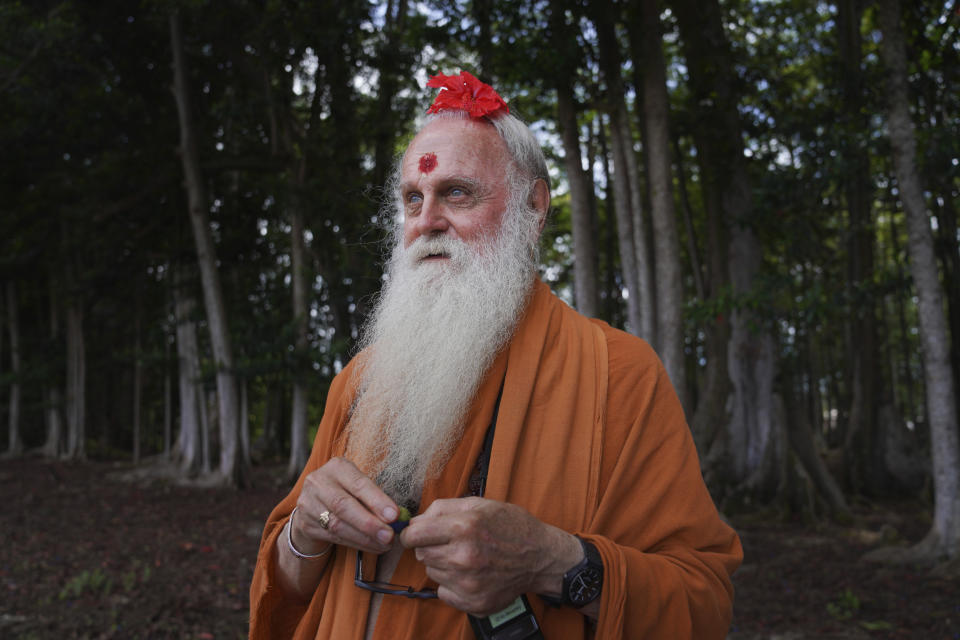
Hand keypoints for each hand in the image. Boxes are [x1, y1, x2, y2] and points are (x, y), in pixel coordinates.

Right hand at [291, 457, 398, 555]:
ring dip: (364, 538)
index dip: (377, 500)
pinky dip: (356, 544)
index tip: (394, 515)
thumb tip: (397, 518)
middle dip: (369, 523)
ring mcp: (308, 503)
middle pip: (344, 505)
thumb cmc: (348, 492)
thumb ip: (374, 497)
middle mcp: (318, 482)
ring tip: (384, 544)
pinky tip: (372, 547)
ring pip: (338, 525)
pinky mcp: (306, 524)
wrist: (315, 505)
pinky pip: (333, 537)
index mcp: (337, 467)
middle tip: (389, 535)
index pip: (358, 484)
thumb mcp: (358, 486)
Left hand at [399, 497, 581, 616]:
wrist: (540, 556)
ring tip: (466, 557)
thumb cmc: (510, 526)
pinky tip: (471, 574)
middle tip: (451, 543)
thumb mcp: (479, 504)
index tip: (416, 535)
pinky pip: (443, 592)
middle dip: (430, 547)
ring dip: (442, 565)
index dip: (411, 534)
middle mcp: (464, 556)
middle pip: (421, 555)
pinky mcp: (474, 602)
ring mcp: (469, 582)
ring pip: (432, 573)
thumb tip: (414, 521)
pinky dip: (452, 584)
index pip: (414, 535)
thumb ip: (442, 507)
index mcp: (464, 527)